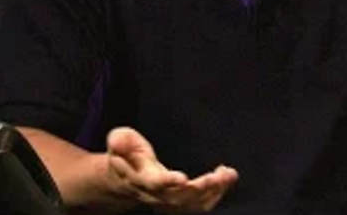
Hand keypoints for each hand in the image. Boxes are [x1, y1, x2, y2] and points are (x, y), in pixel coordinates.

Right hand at [105, 127, 238, 212]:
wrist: (123, 180)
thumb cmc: (125, 154)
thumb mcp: (119, 141)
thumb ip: (120, 141)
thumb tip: (117, 141)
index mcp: (140, 178)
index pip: (154, 183)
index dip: (168, 182)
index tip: (183, 178)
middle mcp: (155, 195)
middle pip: (178, 197)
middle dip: (200, 188)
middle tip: (218, 176)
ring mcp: (168, 201)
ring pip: (192, 204)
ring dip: (213, 192)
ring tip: (228, 174)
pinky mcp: (179, 202)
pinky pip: (199, 205)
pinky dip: (216, 193)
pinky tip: (226, 177)